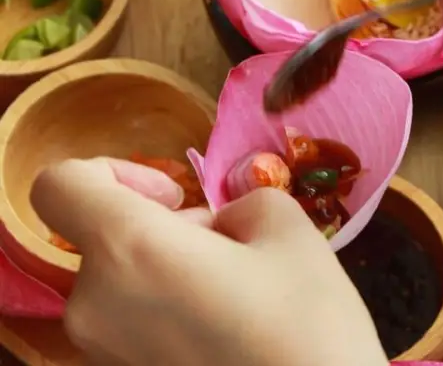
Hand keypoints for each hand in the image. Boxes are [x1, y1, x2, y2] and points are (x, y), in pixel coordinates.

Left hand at [31, 158, 387, 365]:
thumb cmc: (305, 323)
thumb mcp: (289, 230)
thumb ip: (242, 202)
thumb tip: (219, 226)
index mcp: (128, 250)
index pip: (62, 186)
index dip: (113, 171)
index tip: (175, 195)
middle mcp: (93, 305)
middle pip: (108, 239)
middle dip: (169, 231)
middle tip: (238, 254)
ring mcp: (101, 355)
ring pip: (123, 284)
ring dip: (171, 273)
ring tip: (237, 298)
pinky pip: (132, 326)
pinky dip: (169, 314)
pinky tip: (225, 333)